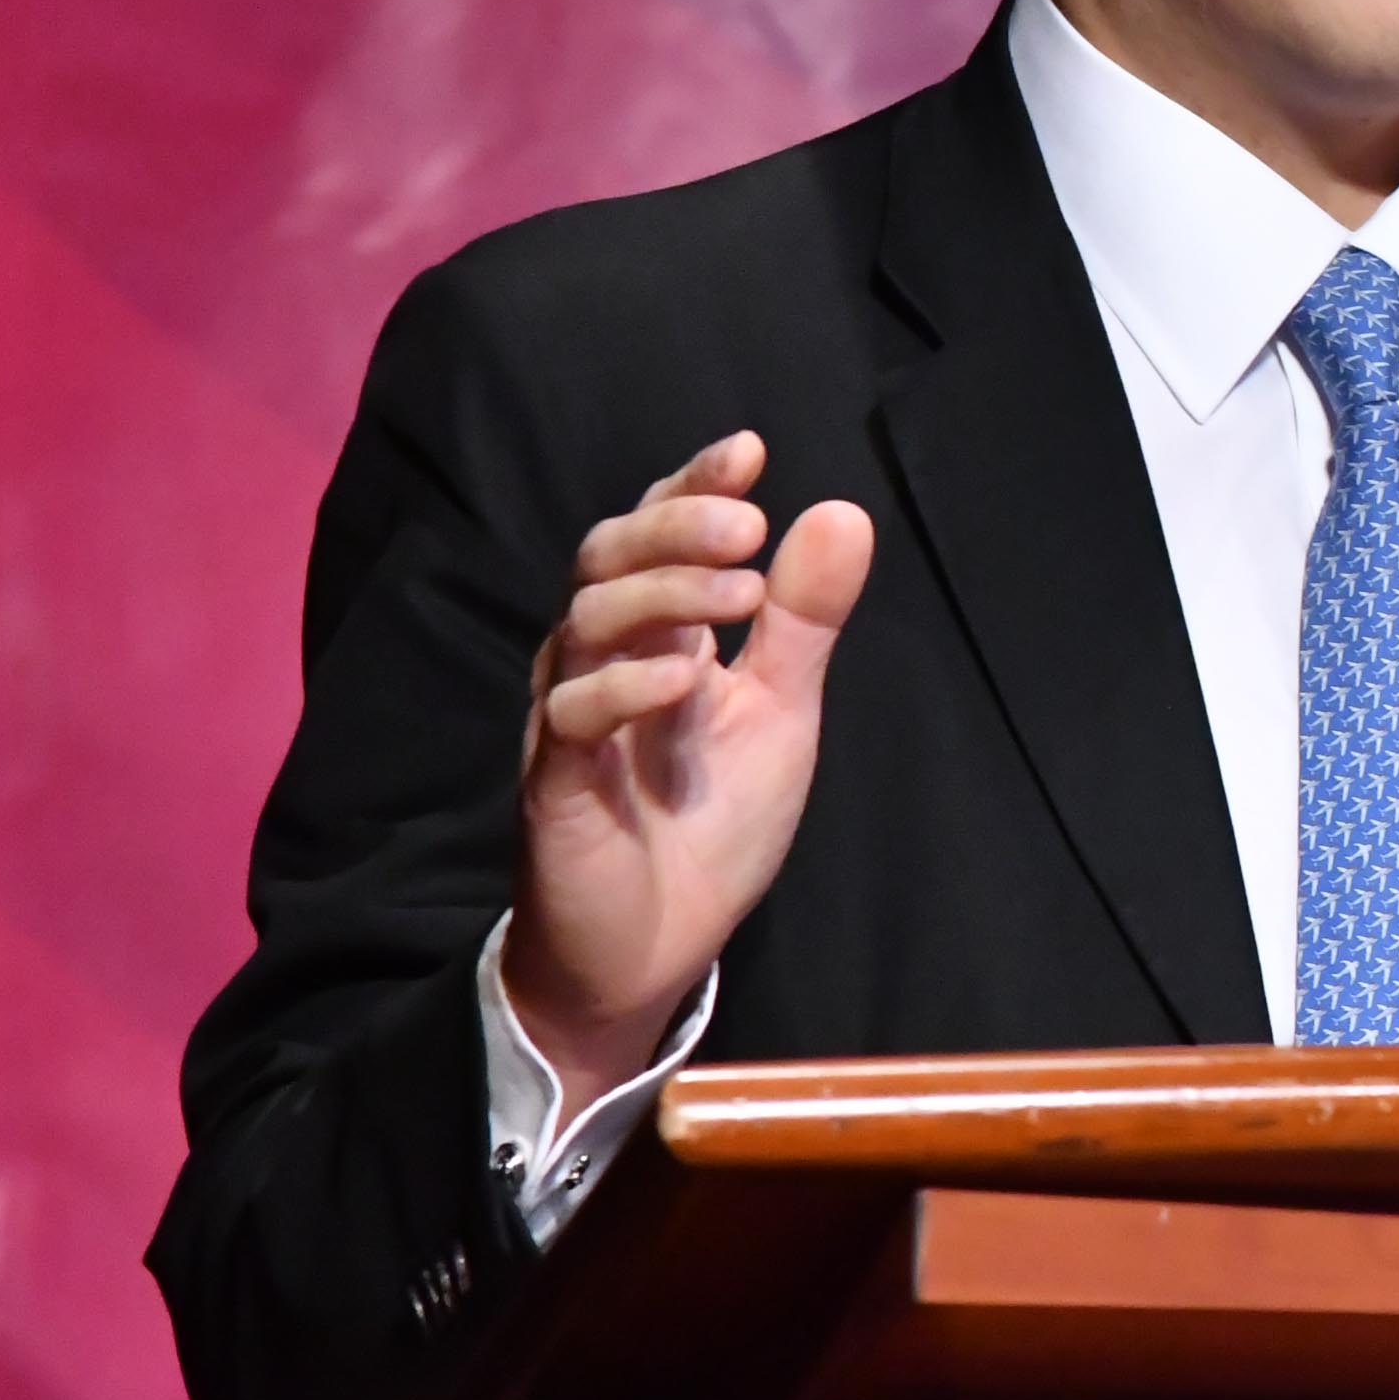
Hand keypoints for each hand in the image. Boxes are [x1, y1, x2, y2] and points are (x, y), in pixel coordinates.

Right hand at [502, 432, 871, 1117]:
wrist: (656, 948)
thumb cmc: (709, 824)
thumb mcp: (779, 710)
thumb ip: (803, 620)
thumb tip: (843, 512)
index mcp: (658, 634)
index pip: (658, 533)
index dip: (693, 486)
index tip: (750, 452)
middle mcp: (603, 660)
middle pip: (605, 557)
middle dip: (673, 525)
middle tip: (748, 525)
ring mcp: (572, 718)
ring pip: (583, 621)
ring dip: (662, 594)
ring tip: (738, 596)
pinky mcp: (555, 782)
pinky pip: (571, 716)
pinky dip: (625, 686)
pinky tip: (684, 679)